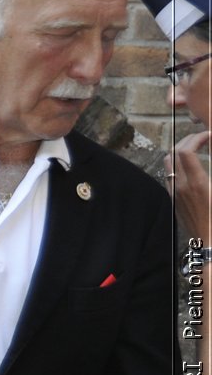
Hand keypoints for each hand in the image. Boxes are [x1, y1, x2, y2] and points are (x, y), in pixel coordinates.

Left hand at [168, 130, 211, 245]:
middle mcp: (182, 186)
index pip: (187, 152)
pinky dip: (176, 162)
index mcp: (198, 183)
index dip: (197, 137)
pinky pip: (168, 173)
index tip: (210, 134)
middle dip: (188, 139)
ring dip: (179, 149)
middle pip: (175, 153)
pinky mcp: (172, 197)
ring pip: (168, 162)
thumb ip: (211, 172)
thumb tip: (210, 153)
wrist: (207, 240)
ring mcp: (175, 191)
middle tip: (203, 136)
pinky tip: (188, 162)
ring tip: (195, 145)